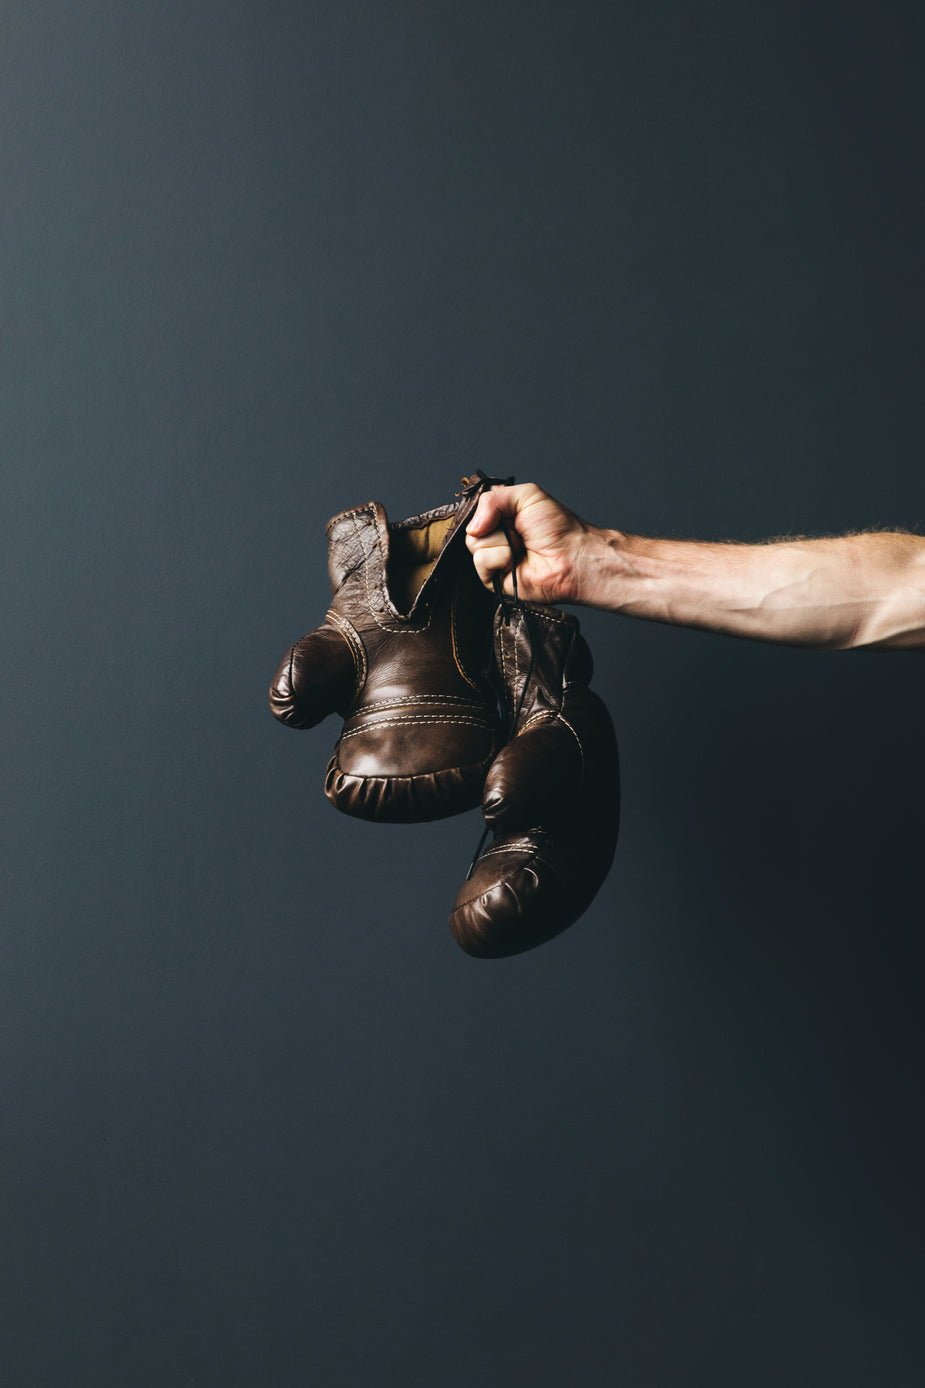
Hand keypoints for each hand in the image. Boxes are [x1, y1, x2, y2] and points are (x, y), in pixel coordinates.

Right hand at [464, 482, 594, 604]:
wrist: (572, 557)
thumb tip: (472, 525)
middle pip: (471, 527)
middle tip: (519, 530)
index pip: (475, 509)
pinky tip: (516, 560)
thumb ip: (493, 499)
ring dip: (502, 541)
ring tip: (521, 546)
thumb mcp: (527, 495)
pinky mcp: (494, 579)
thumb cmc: (559, 528)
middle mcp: (495, 537)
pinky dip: (500, 558)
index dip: (485, 510)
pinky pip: (480, 562)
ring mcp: (493, 558)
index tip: (503, 511)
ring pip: (474, 544)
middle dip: (497, 525)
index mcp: (501, 517)